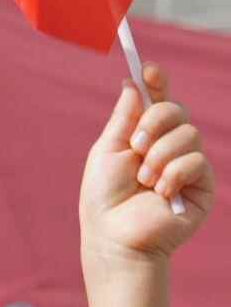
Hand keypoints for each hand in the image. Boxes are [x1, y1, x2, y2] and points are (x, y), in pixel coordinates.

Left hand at [80, 65, 214, 268]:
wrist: (116, 237)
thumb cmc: (104, 199)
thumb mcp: (107, 151)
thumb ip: (123, 118)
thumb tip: (132, 82)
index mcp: (144, 136)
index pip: (157, 101)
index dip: (157, 82)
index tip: (149, 70)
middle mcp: (168, 146)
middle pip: (176, 110)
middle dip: (154, 123)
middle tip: (136, 146)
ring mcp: (187, 165)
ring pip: (188, 134)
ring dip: (159, 156)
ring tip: (144, 181)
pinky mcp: (202, 185)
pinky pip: (196, 161)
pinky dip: (173, 175)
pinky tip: (161, 194)